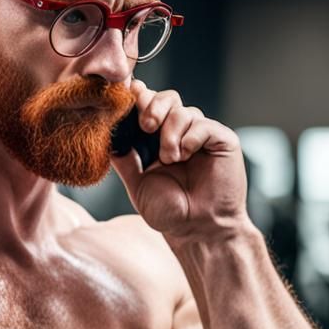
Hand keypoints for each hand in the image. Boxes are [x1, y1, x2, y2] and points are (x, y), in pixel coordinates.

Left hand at [111, 79, 248, 241]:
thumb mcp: (137, 184)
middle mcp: (181, 134)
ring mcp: (201, 136)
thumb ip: (124, 160)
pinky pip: (204, 126)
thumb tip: (107, 136)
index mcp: (159, 140)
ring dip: (170, 133)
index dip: (138, 99)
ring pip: (184, 112)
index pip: (149, 106)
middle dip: (153, 107)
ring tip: (170, 159)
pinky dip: (190, 137)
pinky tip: (185, 155)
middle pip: (168, 98)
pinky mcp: (222, 140)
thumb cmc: (170, 212)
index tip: (127, 100)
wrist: (196, 230)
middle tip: (146, 127)